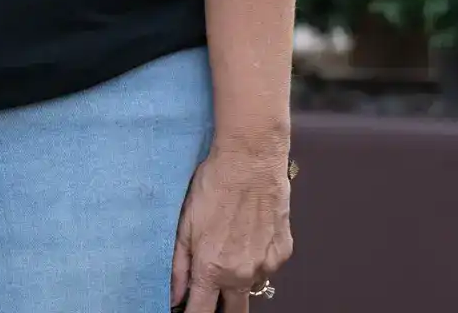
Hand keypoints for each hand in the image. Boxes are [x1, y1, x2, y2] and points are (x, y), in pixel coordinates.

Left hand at [172, 142, 291, 310]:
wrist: (250, 160)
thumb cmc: (214, 186)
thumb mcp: (184, 225)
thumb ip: (178, 267)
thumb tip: (174, 296)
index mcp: (213, 270)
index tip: (189, 311)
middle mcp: (242, 274)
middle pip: (234, 311)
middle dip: (221, 306)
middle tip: (212, 287)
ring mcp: (266, 265)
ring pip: (251, 285)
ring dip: (239, 276)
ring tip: (231, 243)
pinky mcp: (283, 252)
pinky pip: (268, 267)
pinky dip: (258, 258)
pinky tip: (250, 233)